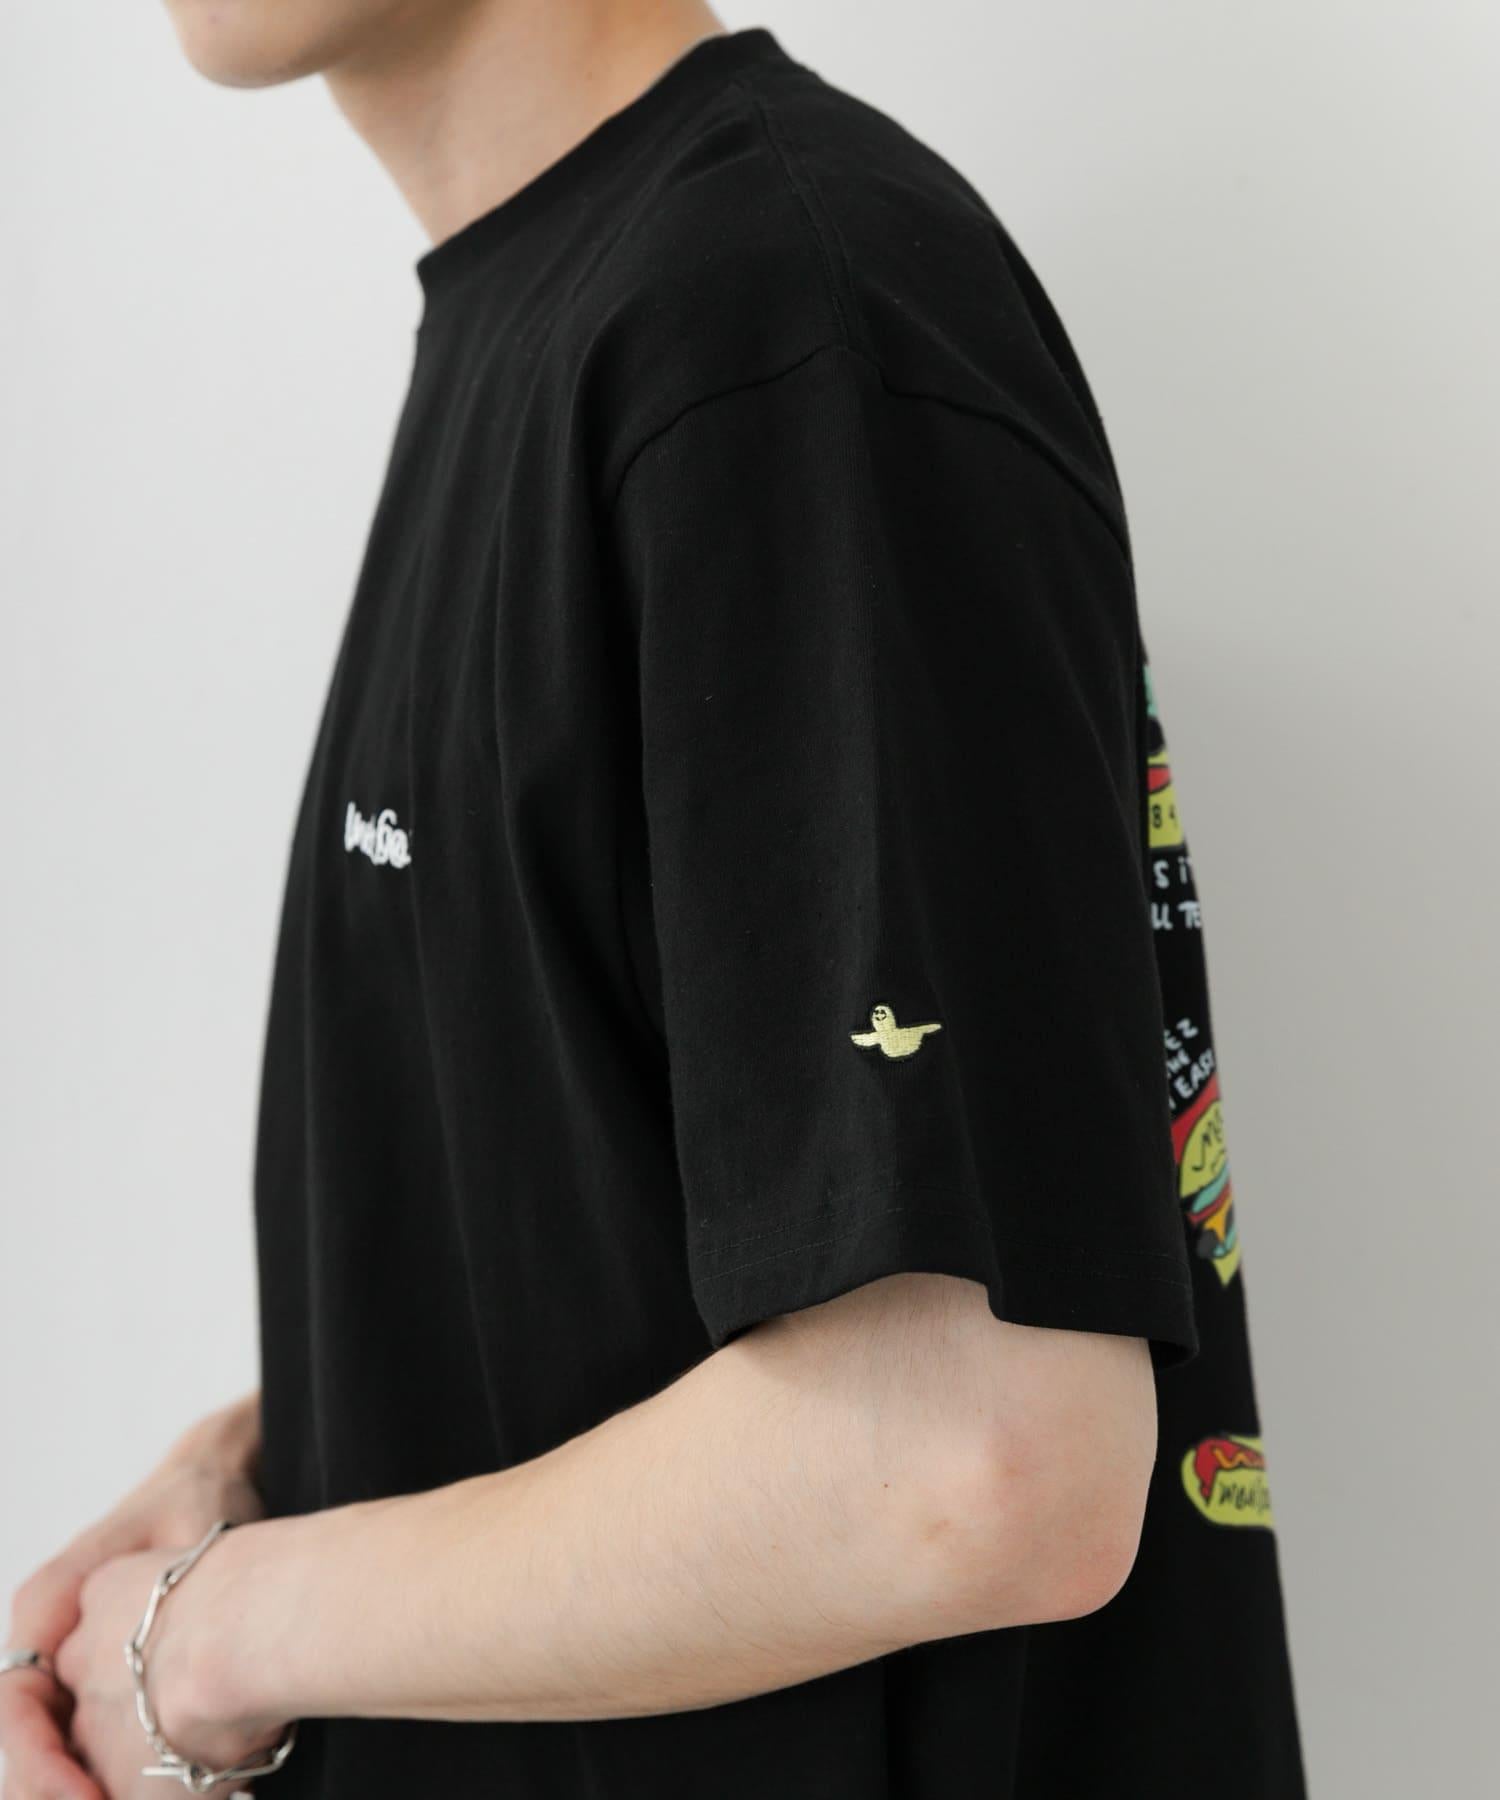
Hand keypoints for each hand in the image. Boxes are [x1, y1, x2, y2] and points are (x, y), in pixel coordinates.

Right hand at [1, 1394, 263, 1799]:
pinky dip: (106, 1778)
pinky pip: (86, 1740)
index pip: (14, 1708)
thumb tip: (170, 1661)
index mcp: (47, 1604)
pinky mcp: (103, 1676)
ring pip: (54, 1748)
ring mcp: (72, 1660)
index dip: (39, 1766)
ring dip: (84, 1789)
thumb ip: (171, 1586)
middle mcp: (48, 1637)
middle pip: (24, 1743)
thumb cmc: (198, 1497)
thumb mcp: (189, 1532)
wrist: (215, 1477)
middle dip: (55, 1792)